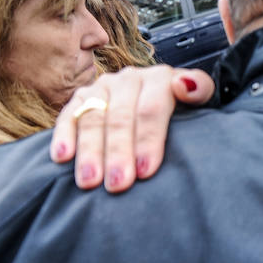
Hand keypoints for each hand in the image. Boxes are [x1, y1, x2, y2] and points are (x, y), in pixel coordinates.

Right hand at [50, 65, 212, 191]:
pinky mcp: (80, 99)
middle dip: (118, 152)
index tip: (144, 171)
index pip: (151, 109)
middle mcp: (129, 80)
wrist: (161, 105)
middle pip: (121, 116)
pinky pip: (69, 116)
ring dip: (90, 150)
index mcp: (160, 78)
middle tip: (117, 183)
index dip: (148, 140)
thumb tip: (184, 85)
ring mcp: (103, 88)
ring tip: (89, 181)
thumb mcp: (201, 100)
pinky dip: (64, 135)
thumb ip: (199, 89)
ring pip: (93, 117)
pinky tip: (61, 157)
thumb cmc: (184, 113)